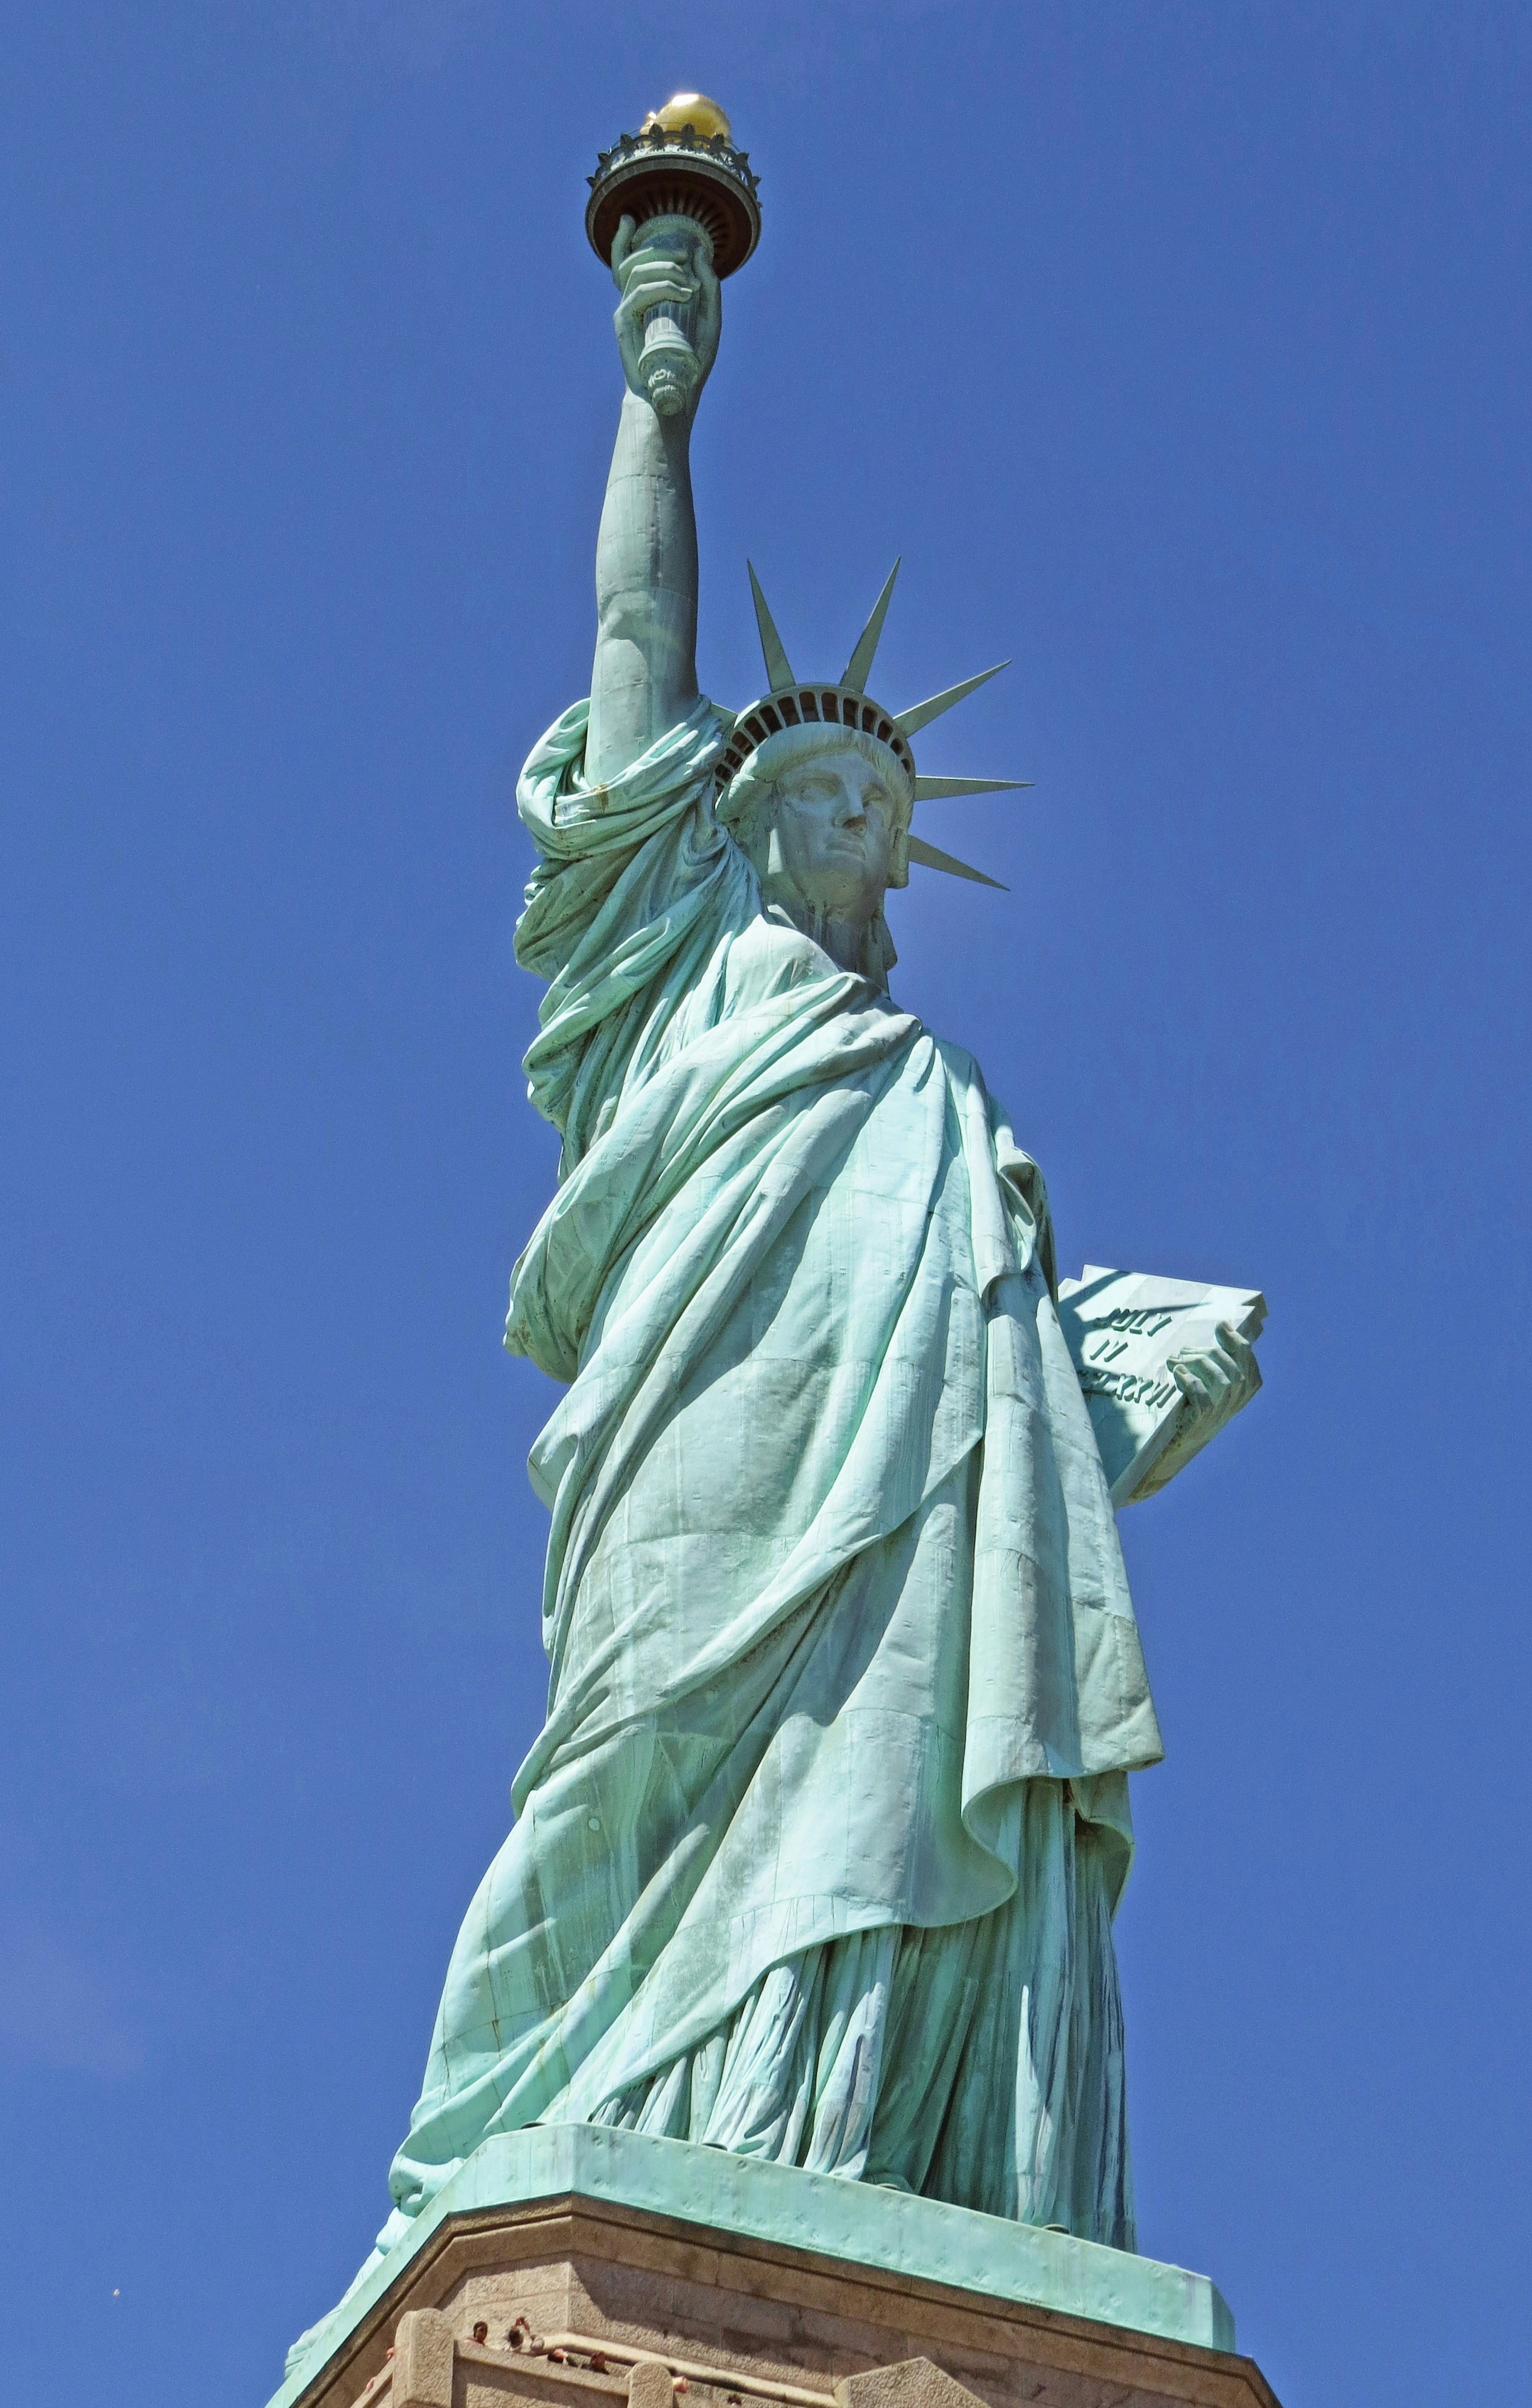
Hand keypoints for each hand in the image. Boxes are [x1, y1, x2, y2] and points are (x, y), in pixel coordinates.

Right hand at [611, 215, 721, 412]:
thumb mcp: (709, 320)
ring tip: (688, 283)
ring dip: (664, 268)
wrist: (675, 396)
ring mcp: (625, 312)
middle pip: (633, 259)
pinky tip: (683, 293)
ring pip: (635, 271)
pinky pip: (638, 293)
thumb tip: (701, 251)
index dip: (622, 238)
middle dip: (659, 249)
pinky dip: (662, 287)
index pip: (627, 262)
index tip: (630, 220)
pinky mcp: (623, 324)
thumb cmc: (691, 363)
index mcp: (645, 299)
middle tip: (684, 254)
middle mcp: (632, 302)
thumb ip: (708, 287)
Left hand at [1135, 1319, 1261, 1497]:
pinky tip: (1176, 1373)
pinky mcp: (1200, 1424)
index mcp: (1241, 1395)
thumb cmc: (1188, 1409)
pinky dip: (1190, 1382)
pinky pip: (1202, 1398)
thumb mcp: (1208, 1386)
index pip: (1249, 1365)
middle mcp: (1234, 1406)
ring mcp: (1219, 1416)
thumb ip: (1217, 1363)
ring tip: (1176, 1359)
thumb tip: (1222, 1329)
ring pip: (1222, 1381)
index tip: (1222, 1327)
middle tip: (1185, 1349)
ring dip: (1198, 1364)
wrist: (1171, 1447)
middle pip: (1235, 1370)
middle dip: (1210, 1352)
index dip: (1238, 1344)